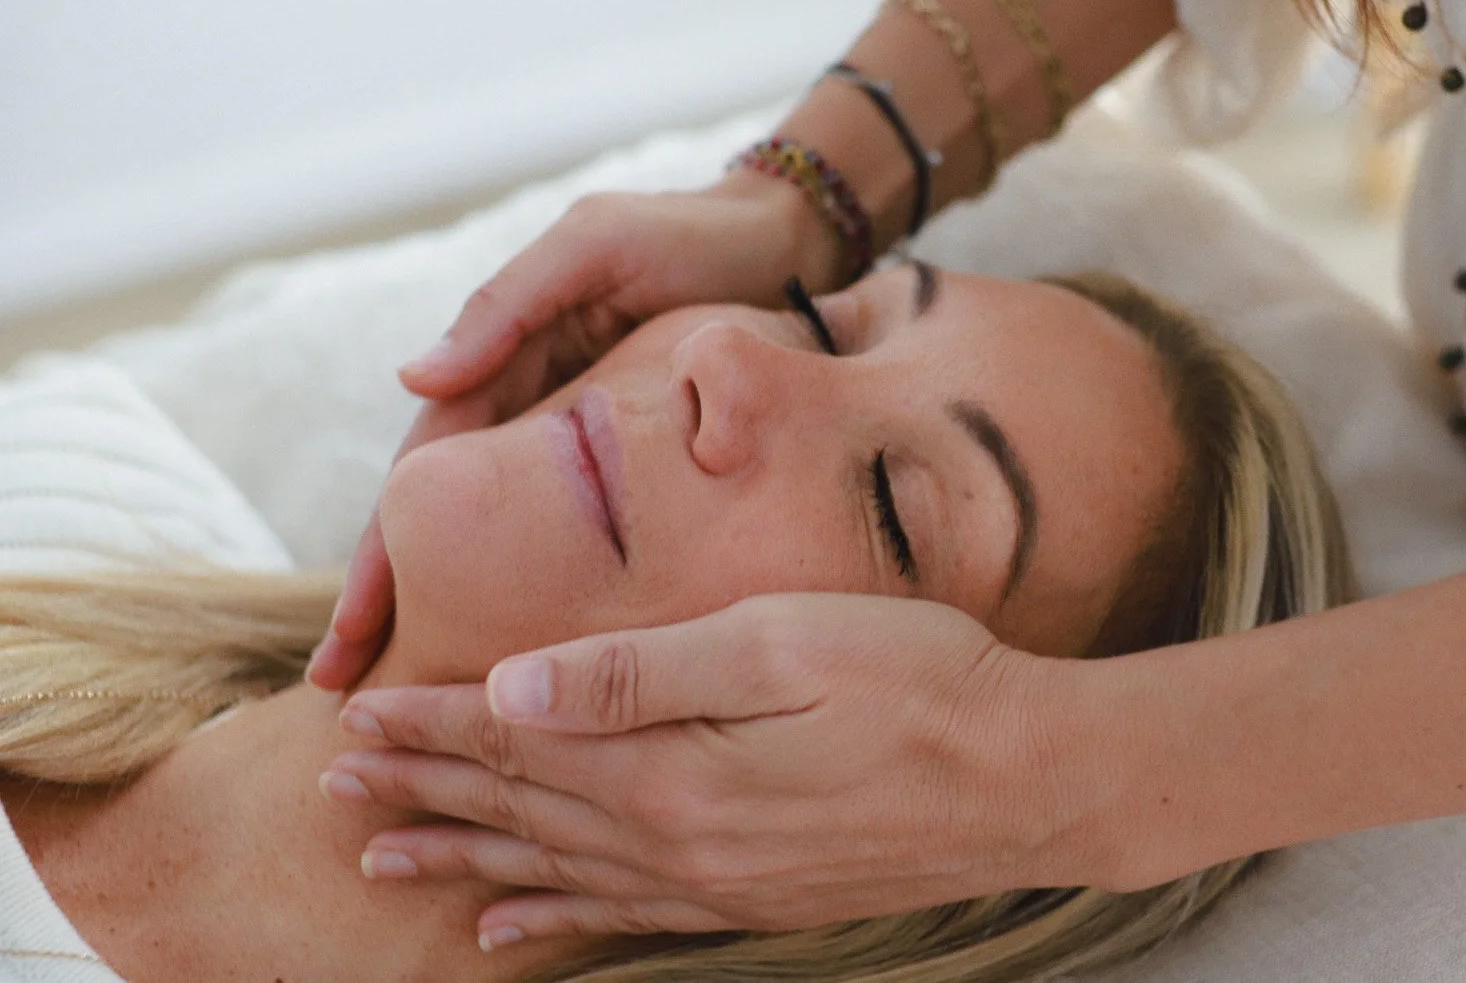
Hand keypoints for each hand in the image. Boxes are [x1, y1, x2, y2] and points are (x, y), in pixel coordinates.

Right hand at [305, 176, 839, 690]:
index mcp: (506, 364)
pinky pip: (599, 544)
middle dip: (402, 610)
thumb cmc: (691, 236)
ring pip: (518, 545)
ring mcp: (593, 447)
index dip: (383, 557)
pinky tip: (551, 660)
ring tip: (434, 704)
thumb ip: (509, 305)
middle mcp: (535, 412)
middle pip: (454, 526)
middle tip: (357, 698)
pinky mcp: (656, 469)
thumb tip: (414, 381)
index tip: (347, 640)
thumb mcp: (594, 248)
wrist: (795, 243)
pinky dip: (564, 598)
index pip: (426, 477)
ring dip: (470, 615)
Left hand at [322, 594, 1110, 942]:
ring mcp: (715, 878)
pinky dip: (553, 917)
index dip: (430, 726)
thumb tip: (511, 686)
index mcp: (671, 766)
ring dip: (464, 857)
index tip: (353, 712)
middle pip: (520, 810)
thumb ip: (641, 670)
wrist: (1028, 780)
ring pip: (554, 868)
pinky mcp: (753, 895)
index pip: (516, 741)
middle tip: (332, 782)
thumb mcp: (783, 643)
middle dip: (422, 790)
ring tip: (382, 857)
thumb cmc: (917, 681)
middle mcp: (676, 838)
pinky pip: (621, 915)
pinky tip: (509, 925)